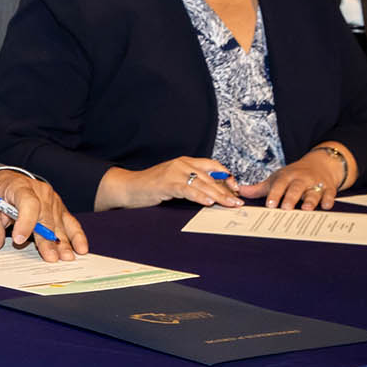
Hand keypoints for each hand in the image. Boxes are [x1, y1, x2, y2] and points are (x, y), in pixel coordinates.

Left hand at [0, 169, 87, 260]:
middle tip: (50, 257)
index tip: (19, 240)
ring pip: (58, 223)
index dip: (25, 222)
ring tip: (65, 257)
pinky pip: (70, 222)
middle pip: (45, 217)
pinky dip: (76, 236)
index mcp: (19, 187)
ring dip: (63, 242)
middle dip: (47, 239)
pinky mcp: (59, 208)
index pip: (27, 203)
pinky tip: (81, 248)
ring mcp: (52, 199)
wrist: (6, 182)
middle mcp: (39, 191)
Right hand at [100, 157, 243, 209]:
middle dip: (226, 190)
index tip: (236, 189)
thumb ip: (191, 184)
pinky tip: (208, 202)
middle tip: (238, 202)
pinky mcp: (166, 183)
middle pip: (210, 177)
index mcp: (185, 162)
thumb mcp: (175, 182)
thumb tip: (213, 195)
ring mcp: (174, 172)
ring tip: (229, 204)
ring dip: (218, 196)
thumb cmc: (151, 187)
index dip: (226, 177)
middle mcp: (182, 164)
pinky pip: (187, 190)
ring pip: (202, 184)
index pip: (213, 166)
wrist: (128, 188)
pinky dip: (198, 196)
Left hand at [243, 151, 345, 209]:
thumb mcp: (277, 179)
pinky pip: (329, 194)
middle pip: (295, 188)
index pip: (279, 186)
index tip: (270, 204)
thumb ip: (259, 189)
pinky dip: (329, 200)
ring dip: (310, 200)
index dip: (274, 194)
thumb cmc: (294, 176)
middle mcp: (301, 180)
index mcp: (287, 177)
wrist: (320, 164)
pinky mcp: (328, 189)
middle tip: (286, 208)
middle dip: (291, 198)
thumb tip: (239, 192)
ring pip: (313, 192)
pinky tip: (326, 206)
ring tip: (307, 208)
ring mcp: (315, 184)